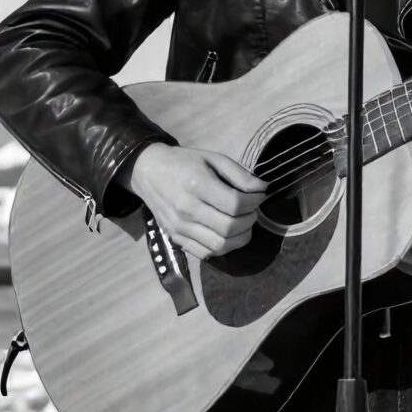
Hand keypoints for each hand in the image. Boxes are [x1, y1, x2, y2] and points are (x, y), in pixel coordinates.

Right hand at [120, 144, 268, 259]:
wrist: (148, 172)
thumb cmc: (184, 162)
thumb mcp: (213, 158)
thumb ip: (240, 175)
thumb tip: (263, 190)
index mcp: (197, 184)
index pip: (235, 204)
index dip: (254, 202)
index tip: (259, 196)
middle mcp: (187, 209)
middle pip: (229, 227)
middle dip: (249, 221)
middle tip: (252, 211)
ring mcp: (180, 227)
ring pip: (220, 245)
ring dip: (240, 238)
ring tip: (243, 224)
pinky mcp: (176, 238)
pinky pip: (206, 253)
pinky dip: (223, 248)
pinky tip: (228, 235)